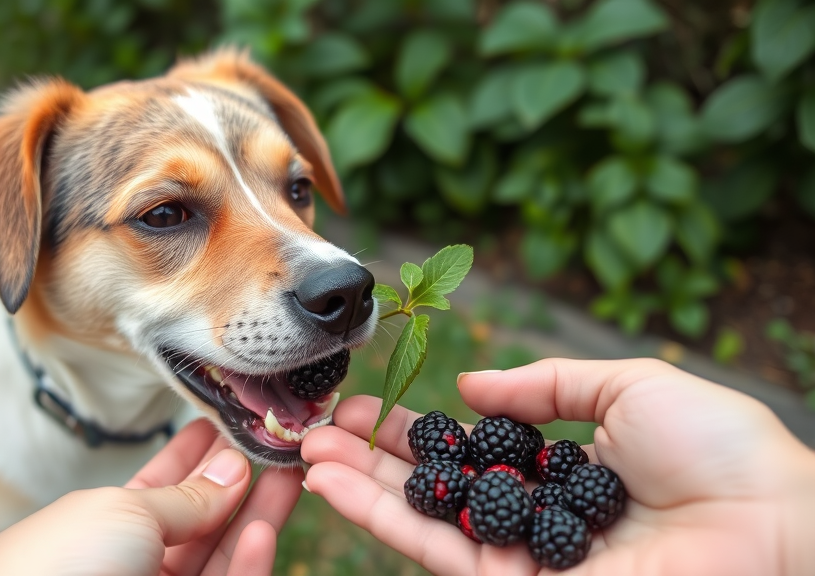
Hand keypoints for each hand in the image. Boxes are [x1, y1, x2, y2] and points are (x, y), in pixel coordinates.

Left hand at [0, 418, 302, 575]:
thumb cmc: (57, 567)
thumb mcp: (123, 511)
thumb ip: (185, 495)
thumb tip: (231, 467)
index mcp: (103, 528)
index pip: (161, 488)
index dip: (195, 457)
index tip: (227, 428)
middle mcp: (134, 562)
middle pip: (200, 520)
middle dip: (239, 483)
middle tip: (275, 449)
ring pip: (221, 555)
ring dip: (256, 516)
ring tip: (286, 477)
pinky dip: (249, 563)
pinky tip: (262, 530)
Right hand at [302, 358, 814, 575]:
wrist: (770, 524)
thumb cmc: (718, 449)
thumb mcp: (625, 387)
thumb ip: (542, 386)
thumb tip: (469, 384)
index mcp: (564, 471)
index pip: (472, 450)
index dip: (417, 428)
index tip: (365, 404)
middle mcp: (538, 518)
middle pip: (438, 488)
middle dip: (375, 458)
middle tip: (317, 427)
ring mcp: (526, 559)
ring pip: (426, 523)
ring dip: (361, 487)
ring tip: (306, 452)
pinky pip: (439, 551)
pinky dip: (382, 518)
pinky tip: (334, 482)